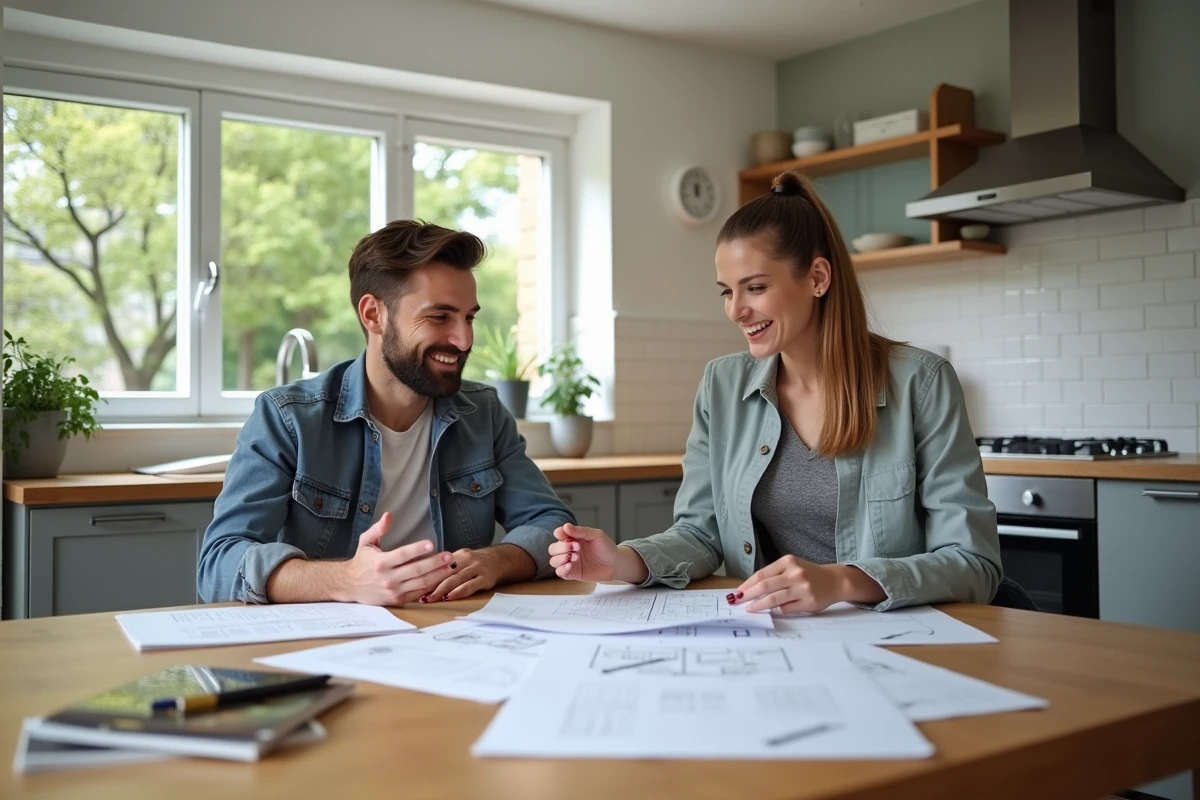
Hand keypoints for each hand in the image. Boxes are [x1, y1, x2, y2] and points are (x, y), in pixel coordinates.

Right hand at [336, 512, 456, 605]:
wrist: (349, 585)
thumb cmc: (360, 562)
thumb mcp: (366, 542)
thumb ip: (378, 529)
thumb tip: (389, 515)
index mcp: (381, 562)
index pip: (403, 555)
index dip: (417, 549)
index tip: (431, 544)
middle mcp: (388, 578)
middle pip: (416, 570)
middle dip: (435, 563)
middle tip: (449, 556)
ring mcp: (393, 591)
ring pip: (420, 583)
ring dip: (437, 575)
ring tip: (450, 567)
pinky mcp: (397, 600)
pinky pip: (417, 593)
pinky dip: (430, 586)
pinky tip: (440, 578)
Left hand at [424, 544, 534, 602]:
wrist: (501, 560)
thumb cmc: (477, 563)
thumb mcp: (462, 559)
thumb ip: (447, 566)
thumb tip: (424, 576)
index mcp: (458, 555)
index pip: (439, 566)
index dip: (426, 576)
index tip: (414, 585)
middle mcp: (466, 560)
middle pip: (445, 572)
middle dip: (431, 584)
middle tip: (420, 595)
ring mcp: (476, 568)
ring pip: (456, 579)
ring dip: (442, 590)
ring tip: (431, 598)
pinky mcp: (485, 578)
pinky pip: (470, 585)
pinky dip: (459, 592)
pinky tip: (450, 597)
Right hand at [548, 523, 623, 581]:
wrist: (616, 565)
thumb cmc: (607, 548)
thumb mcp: (597, 535)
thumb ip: (581, 531)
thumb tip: (566, 526)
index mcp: (574, 538)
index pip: (559, 534)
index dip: (559, 534)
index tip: (566, 535)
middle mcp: (569, 549)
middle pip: (553, 548)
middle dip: (561, 547)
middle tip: (577, 548)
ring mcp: (570, 561)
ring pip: (553, 560)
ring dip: (560, 558)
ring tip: (575, 557)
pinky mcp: (572, 573)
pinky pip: (559, 572)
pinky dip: (561, 569)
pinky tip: (570, 566)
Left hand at [733, 555, 848, 613]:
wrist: (835, 580)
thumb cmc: (809, 574)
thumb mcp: (792, 567)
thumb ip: (775, 575)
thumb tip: (751, 589)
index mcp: (788, 561)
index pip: (762, 574)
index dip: (748, 584)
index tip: (738, 592)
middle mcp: (795, 573)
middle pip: (765, 586)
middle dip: (749, 595)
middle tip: (738, 602)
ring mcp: (803, 588)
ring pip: (774, 599)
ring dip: (759, 605)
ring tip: (750, 609)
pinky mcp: (809, 602)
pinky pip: (787, 609)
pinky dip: (778, 610)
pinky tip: (773, 611)